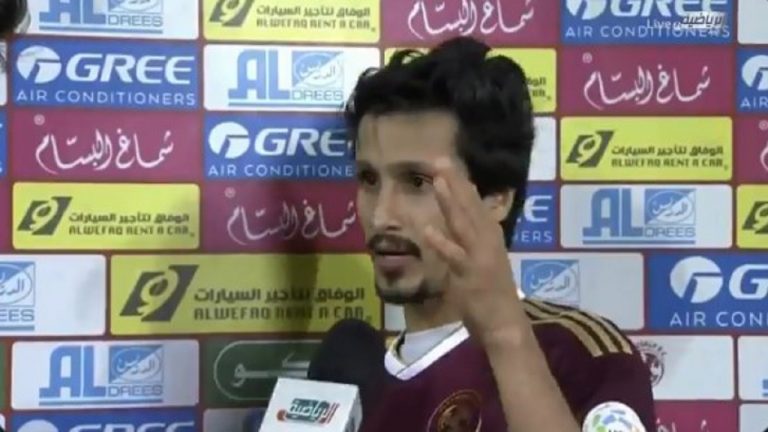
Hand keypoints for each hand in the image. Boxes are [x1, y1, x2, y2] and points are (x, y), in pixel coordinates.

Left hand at [422, 157, 528, 344]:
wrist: (507, 327)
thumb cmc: (495, 299)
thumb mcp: (487, 264)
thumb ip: (474, 245)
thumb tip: (460, 226)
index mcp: (492, 240)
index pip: (477, 207)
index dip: (464, 186)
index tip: (452, 166)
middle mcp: (489, 243)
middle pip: (471, 208)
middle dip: (456, 183)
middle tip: (441, 160)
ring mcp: (480, 258)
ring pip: (463, 224)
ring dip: (451, 201)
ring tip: (438, 180)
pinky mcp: (471, 276)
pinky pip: (454, 257)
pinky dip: (441, 243)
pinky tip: (427, 229)